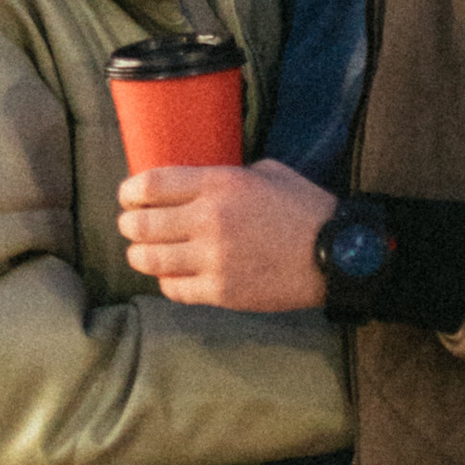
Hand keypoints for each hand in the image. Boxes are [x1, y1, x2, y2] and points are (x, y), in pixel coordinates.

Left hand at [118, 158, 333, 308]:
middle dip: (129, 224)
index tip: (127, 196)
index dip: (130, 191)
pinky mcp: (221, 291)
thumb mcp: (267, 172)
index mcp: (219, 184)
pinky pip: (173, 289)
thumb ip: (227, 176)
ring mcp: (213, 259)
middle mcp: (209, 220)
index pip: (151, 185)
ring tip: (142, 253)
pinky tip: (171, 276)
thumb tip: (197, 184)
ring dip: (139, 255)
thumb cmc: (306, 210)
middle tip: (131, 226)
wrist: (336, 255)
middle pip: (141, 224)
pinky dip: (166, 282)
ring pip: (149, 260)